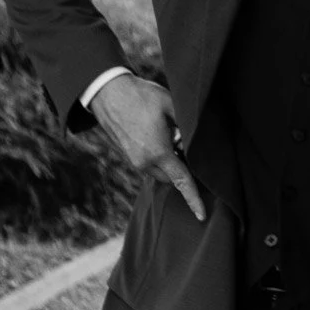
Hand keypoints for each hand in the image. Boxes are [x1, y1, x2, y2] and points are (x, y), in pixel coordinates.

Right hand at [89, 73, 206, 222]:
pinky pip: (149, 166)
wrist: (108, 93)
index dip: (194, 199)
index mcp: (158, 153)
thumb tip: (197, 141)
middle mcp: (145, 163)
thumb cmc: (141, 96)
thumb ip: (187, 126)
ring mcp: (134, 161)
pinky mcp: (128, 157)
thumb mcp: (171, 105)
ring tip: (170, 135)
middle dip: (182, 168)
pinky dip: (159, 159)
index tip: (202, 216)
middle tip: (185, 143)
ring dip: (169, 163)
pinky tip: (158, 136)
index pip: (182, 181)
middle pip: (172, 178)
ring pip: (160, 173)